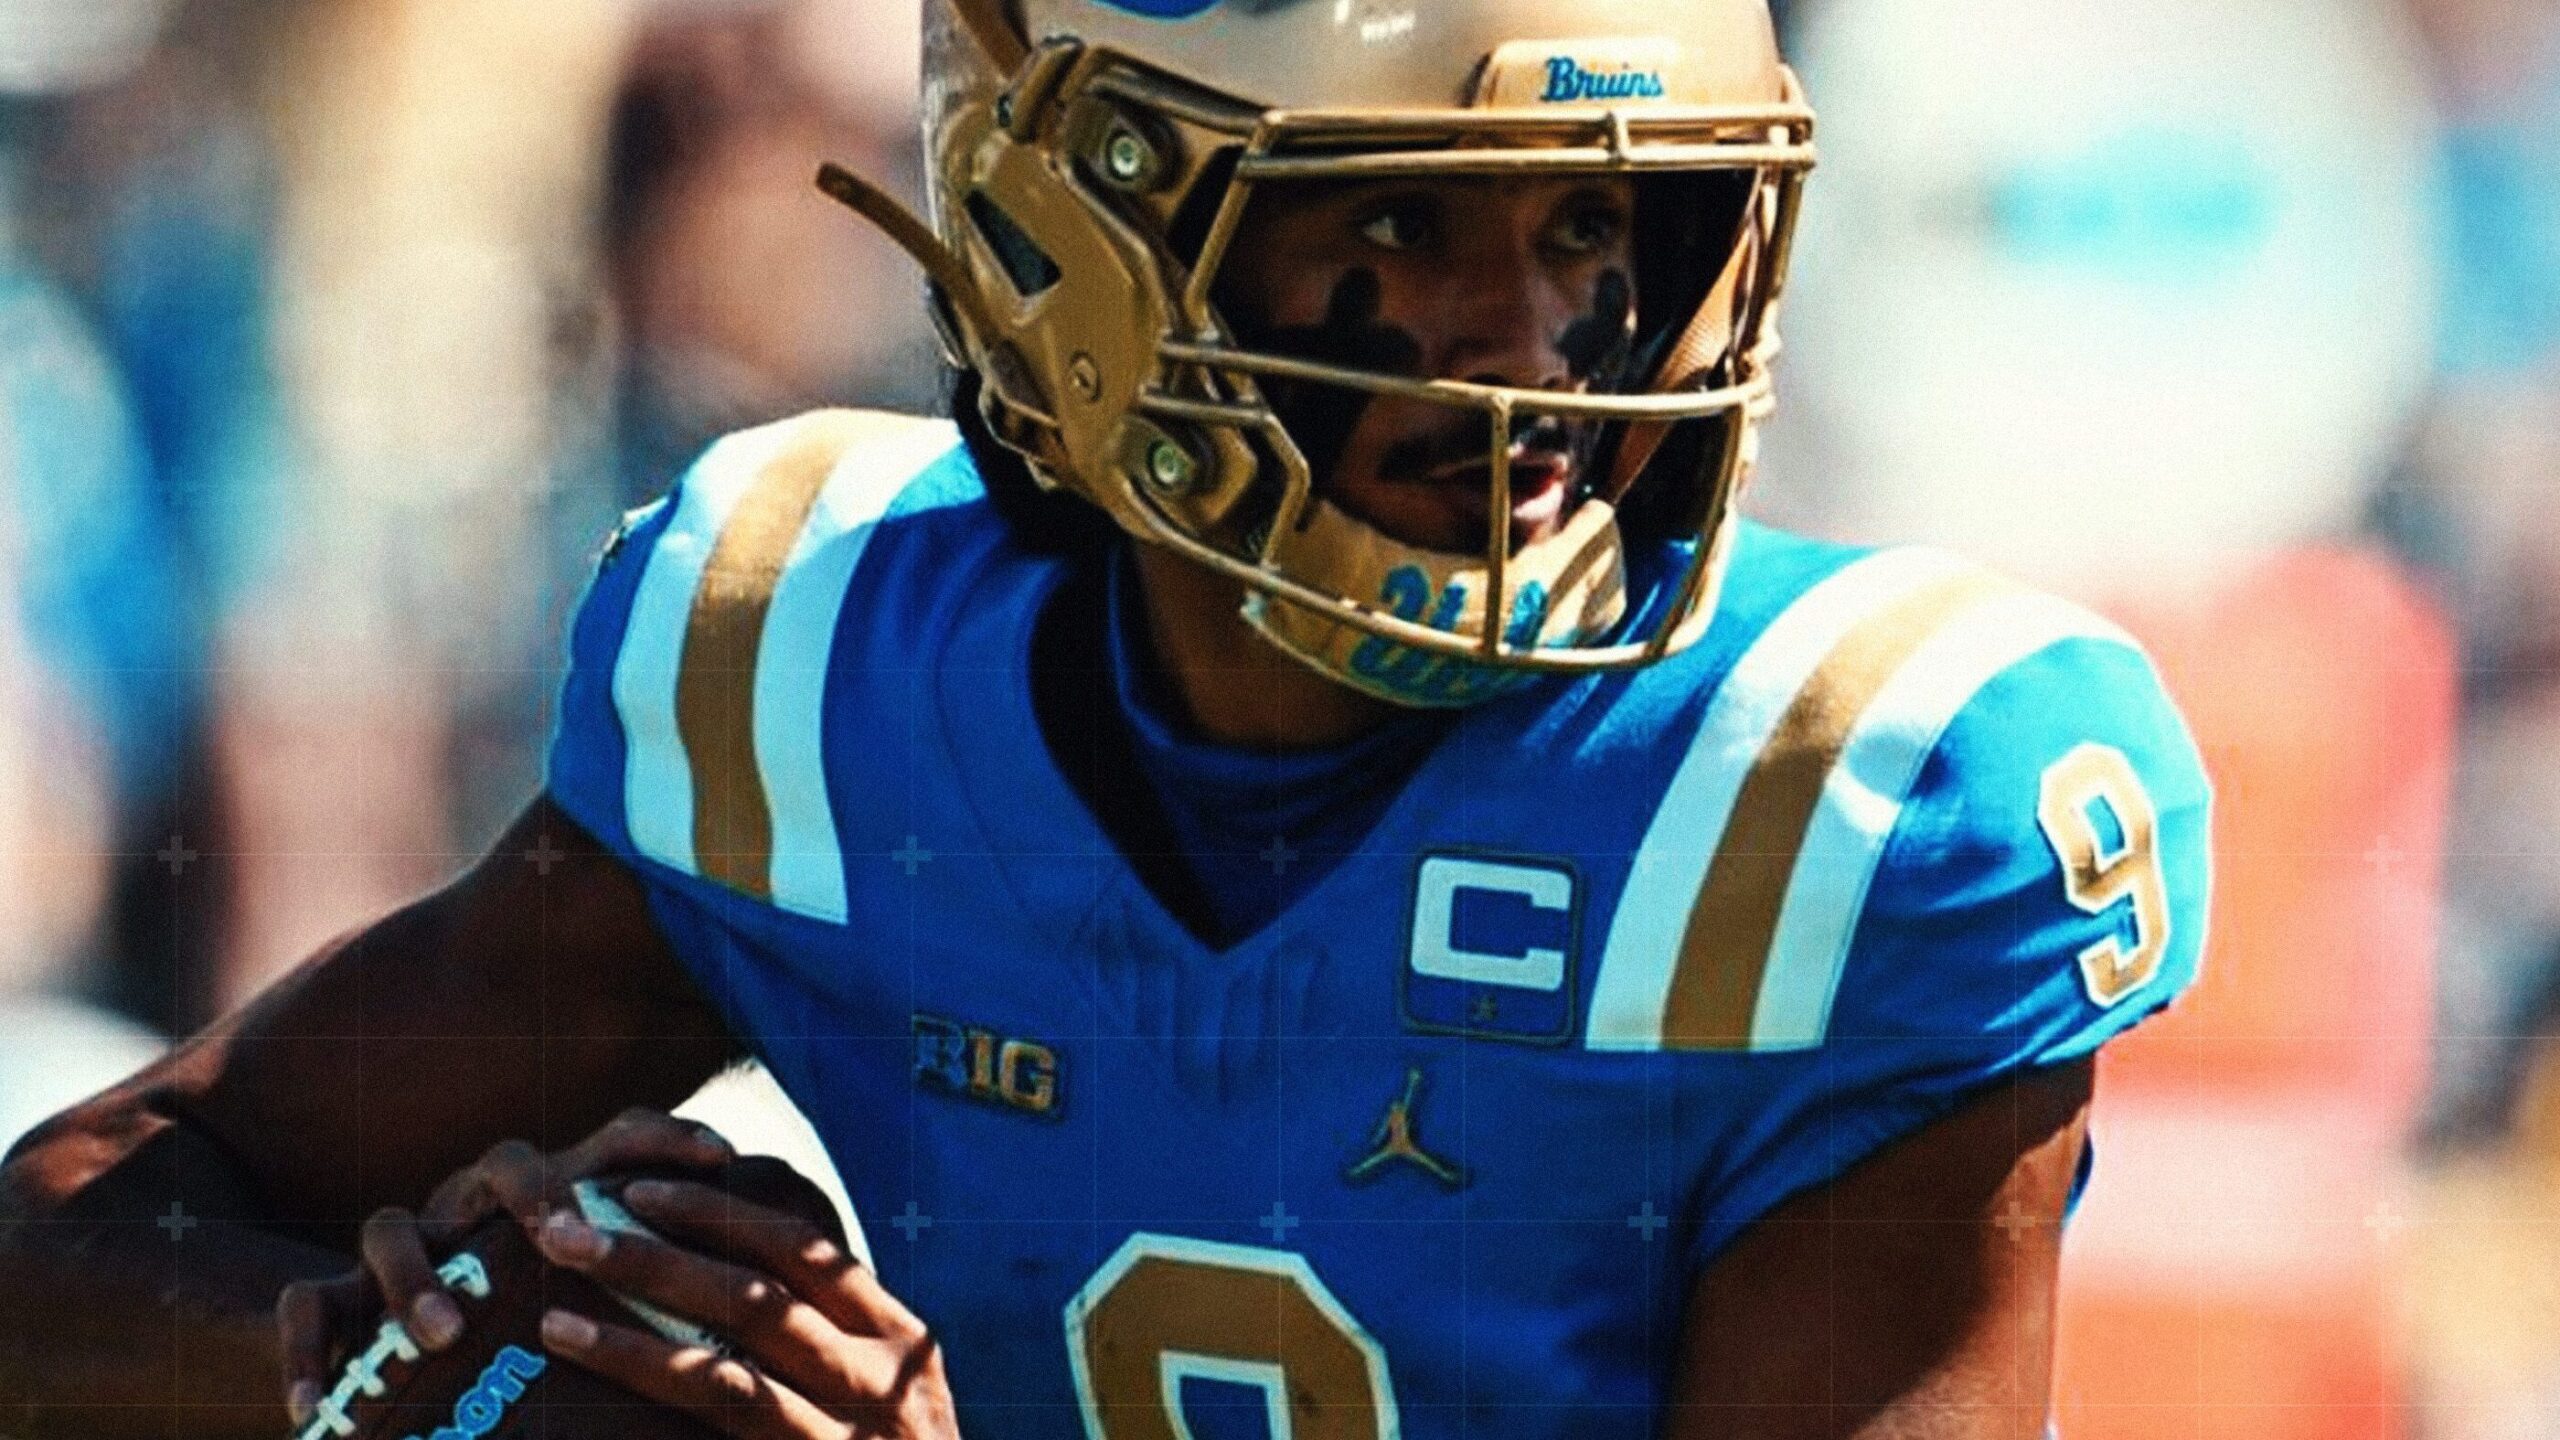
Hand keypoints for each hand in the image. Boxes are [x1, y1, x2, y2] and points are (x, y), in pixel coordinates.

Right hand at [276, 1107, 734, 1424]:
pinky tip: (315, 1407)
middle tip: (562, 1243)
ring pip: (387, 1222)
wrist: (414, 1390)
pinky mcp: (330, 1307)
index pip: (613, 1143)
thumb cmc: (543, 1356)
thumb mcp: (621, 1322)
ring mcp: (402, 1254)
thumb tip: (812, 1271)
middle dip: (534, 1193)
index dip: (666, 1138)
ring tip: (448, 1331)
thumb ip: (688, 1298)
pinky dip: (305, 1352)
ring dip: (417, 1273)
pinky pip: (301, 1307)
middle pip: (500, 1165)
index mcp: (553, 1206)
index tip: (724, 1153)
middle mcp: (476, 1214)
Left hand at [532, 1176, 959, 1438]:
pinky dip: (646, 1368)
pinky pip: (724, 1403)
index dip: (720, 1211)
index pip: (805, 1249)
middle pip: (759, 1284)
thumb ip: (832, 1358)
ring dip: (639, 1306)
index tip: (643, 1188)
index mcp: (902, 1341)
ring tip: (559, 1290)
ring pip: (734, 1345)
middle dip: (660, 1246)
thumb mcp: (889, 1412)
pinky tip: (581, 1348)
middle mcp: (884, 1373)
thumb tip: (725, 1301)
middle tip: (572, 1223)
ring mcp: (852, 1427)